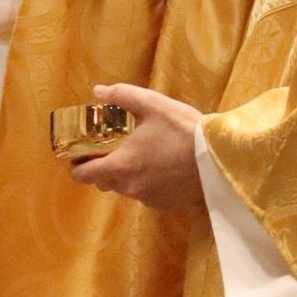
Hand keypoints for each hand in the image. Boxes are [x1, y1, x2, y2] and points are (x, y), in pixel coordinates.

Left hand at [69, 85, 204, 212]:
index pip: (82, 176)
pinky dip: (147, 183)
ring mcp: (147, 199)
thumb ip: (120, 96)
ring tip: (140, 155)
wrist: (219, 158)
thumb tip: (97, 91)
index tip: (81, 154)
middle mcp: (129, 187)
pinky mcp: (165, 204)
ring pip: (125, 188)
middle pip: (102, 182)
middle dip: (102, 167)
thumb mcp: (152, 104)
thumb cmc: (183, 129)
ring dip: (126, 175)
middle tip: (111, 149)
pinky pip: (146, 194)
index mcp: (120, 166)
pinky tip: (161, 167)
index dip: (77, 165)